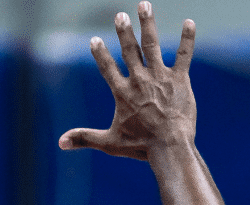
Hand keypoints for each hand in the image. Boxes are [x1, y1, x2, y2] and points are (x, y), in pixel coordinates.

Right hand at [58, 1, 195, 160]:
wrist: (170, 146)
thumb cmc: (140, 146)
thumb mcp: (109, 143)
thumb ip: (85, 138)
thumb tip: (60, 143)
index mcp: (122, 93)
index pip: (107, 68)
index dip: (100, 53)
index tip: (95, 39)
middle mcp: (139, 80)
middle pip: (129, 50)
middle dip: (124, 31)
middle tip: (120, 15)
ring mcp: (160, 77)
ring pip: (152, 44)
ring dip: (147, 23)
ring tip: (144, 5)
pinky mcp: (180, 80)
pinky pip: (183, 54)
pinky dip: (186, 38)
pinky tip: (189, 22)